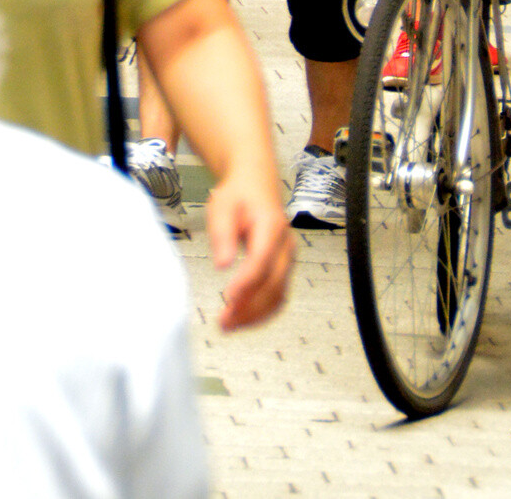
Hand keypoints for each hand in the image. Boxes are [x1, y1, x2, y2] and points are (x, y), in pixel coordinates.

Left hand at [206, 174, 295, 330]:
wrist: (256, 184)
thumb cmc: (238, 194)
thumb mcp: (222, 205)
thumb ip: (222, 233)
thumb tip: (222, 265)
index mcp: (271, 226)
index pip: (262, 260)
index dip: (247, 283)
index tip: (228, 298)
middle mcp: (285, 246)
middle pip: (274, 285)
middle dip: (249, 308)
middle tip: (223, 323)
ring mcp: (288, 259)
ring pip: (278, 296)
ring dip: (255, 316)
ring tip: (228, 326)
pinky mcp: (284, 269)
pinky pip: (278, 296)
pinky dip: (261, 312)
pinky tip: (242, 318)